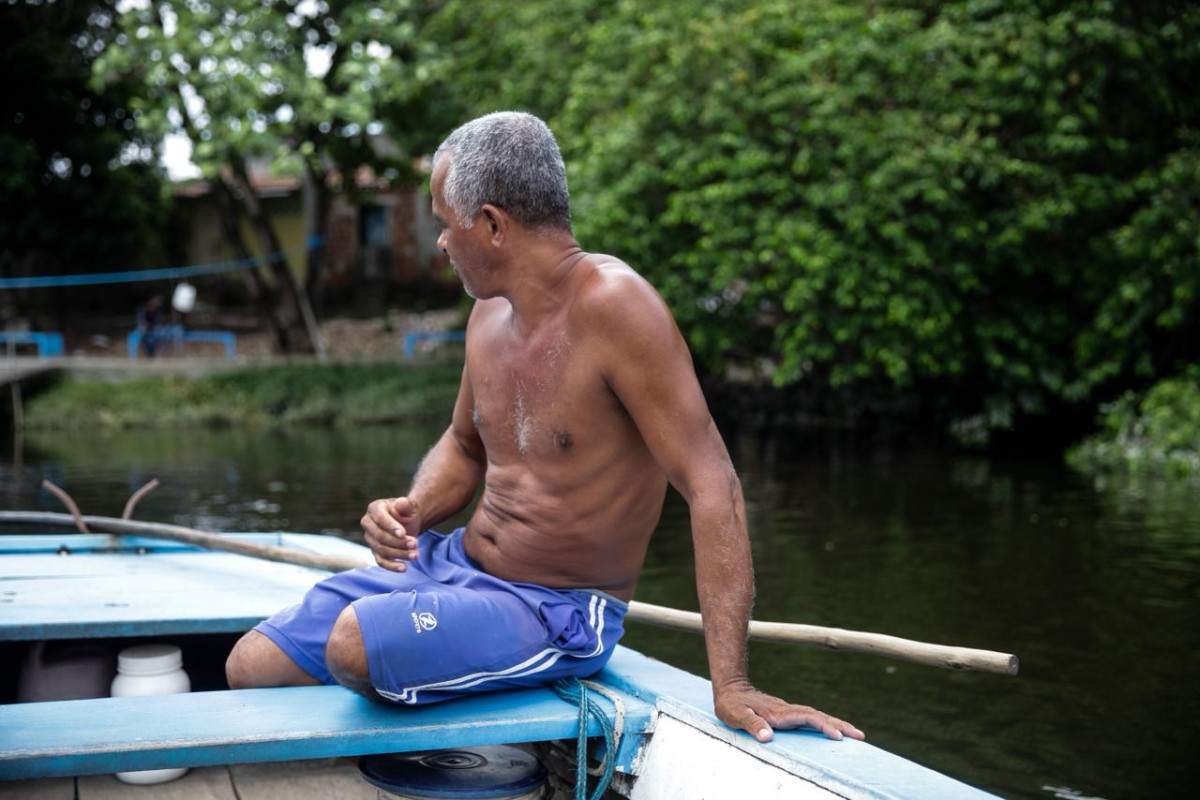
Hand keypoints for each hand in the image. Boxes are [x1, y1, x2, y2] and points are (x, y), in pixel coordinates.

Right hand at [361, 496, 421, 570]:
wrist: (409, 521)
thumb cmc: (407, 512)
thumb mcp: (409, 506)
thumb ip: (405, 504)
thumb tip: (400, 503)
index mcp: (374, 509)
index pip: (380, 519)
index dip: (391, 527)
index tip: (403, 534)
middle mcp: (368, 524)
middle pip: (380, 537)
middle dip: (398, 542)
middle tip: (415, 544)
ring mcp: (370, 539)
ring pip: (382, 550)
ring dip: (399, 554)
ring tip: (415, 555)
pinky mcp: (376, 552)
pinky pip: (381, 561)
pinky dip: (392, 566)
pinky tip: (404, 568)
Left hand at [714, 680, 864, 742]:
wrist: (730, 688)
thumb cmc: (731, 704)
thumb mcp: (735, 715)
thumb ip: (751, 724)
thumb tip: (768, 737)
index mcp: (778, 713)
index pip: (806, 718)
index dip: (822, 726)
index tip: (838, 736)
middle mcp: (787, 710)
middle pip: (818, 716)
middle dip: (839, 725)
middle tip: (859, 736)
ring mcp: (788, 711)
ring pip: (817, 716)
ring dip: (836, 723)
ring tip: (855, 733)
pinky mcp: (788, 713)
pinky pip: (811, 718)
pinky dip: (825, 723)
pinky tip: (833, 729)